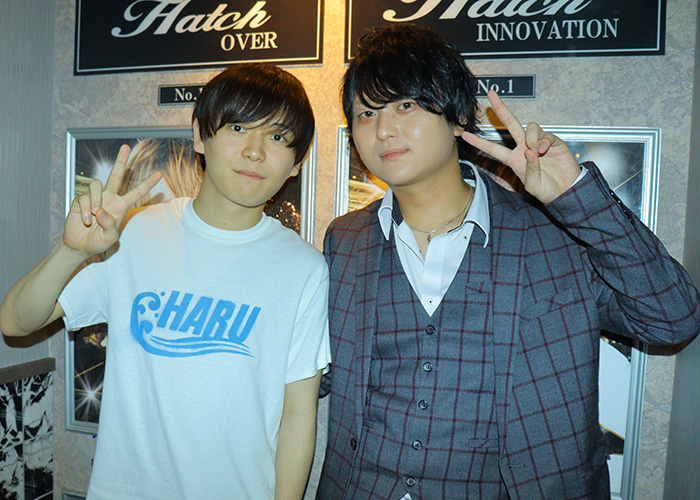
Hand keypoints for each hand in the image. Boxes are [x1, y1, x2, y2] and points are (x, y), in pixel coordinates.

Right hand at [63, 144, 161, 256]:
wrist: (80, 245)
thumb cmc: (99, 241)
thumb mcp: (110, 238)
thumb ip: (109, 225)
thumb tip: (101, 210)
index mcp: (121, 205)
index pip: (137, 192)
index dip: (148, 183)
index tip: (160, 173)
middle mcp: (109, 197)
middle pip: (116, 175)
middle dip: (121, 161)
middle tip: (125, 147)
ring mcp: (95, 197)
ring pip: (96, 184)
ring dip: (95, 200)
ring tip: (93, 217)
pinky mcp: (81, 199)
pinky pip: (84, 197)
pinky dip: (85, 210)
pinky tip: (85, 221)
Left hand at [462, 90, 580, 202]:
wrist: (566, 190)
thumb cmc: (547, 190)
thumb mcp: (533, 186)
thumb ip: (529, 169)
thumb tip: (529, 151)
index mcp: (514, 160)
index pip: (493, 149)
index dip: (479, 142)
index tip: (464, 135)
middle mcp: (523, 148)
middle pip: (510, 124)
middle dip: (501, 109)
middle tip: (491, 95)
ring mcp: (537, 143)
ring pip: (529, 127)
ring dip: (531, 137)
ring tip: (536, 151)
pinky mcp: (552, 141)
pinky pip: (545, 134)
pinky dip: (544, 141)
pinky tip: (545, 150)